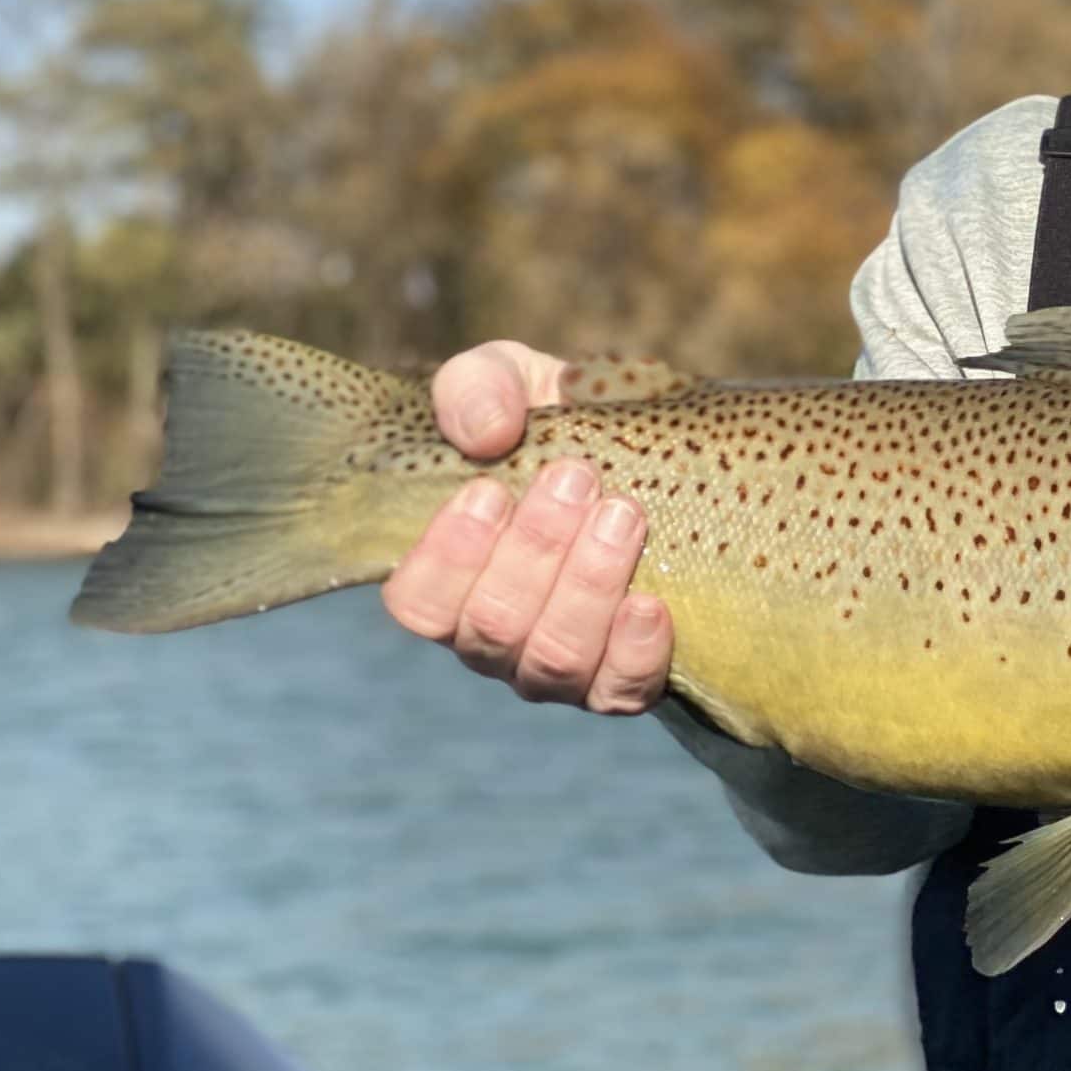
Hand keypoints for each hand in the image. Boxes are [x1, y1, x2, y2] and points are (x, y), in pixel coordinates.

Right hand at [376, 339, 674, 713]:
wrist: (652, 452)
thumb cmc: (558, 421)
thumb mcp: (516, 380)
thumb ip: (479, 387)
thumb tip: (487, 432)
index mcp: (450, 578)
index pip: (418, 602)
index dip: (448, 555)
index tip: (489, 487)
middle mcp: (494, 637)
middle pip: (491, 626)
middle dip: (535, 550)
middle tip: (576, 477)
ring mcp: (558, 667)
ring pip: (553, 659)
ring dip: (586, 586)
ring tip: (621, 515)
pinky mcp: (623, 680)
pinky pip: (620, 691)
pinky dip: (634, 652)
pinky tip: (651, 603)